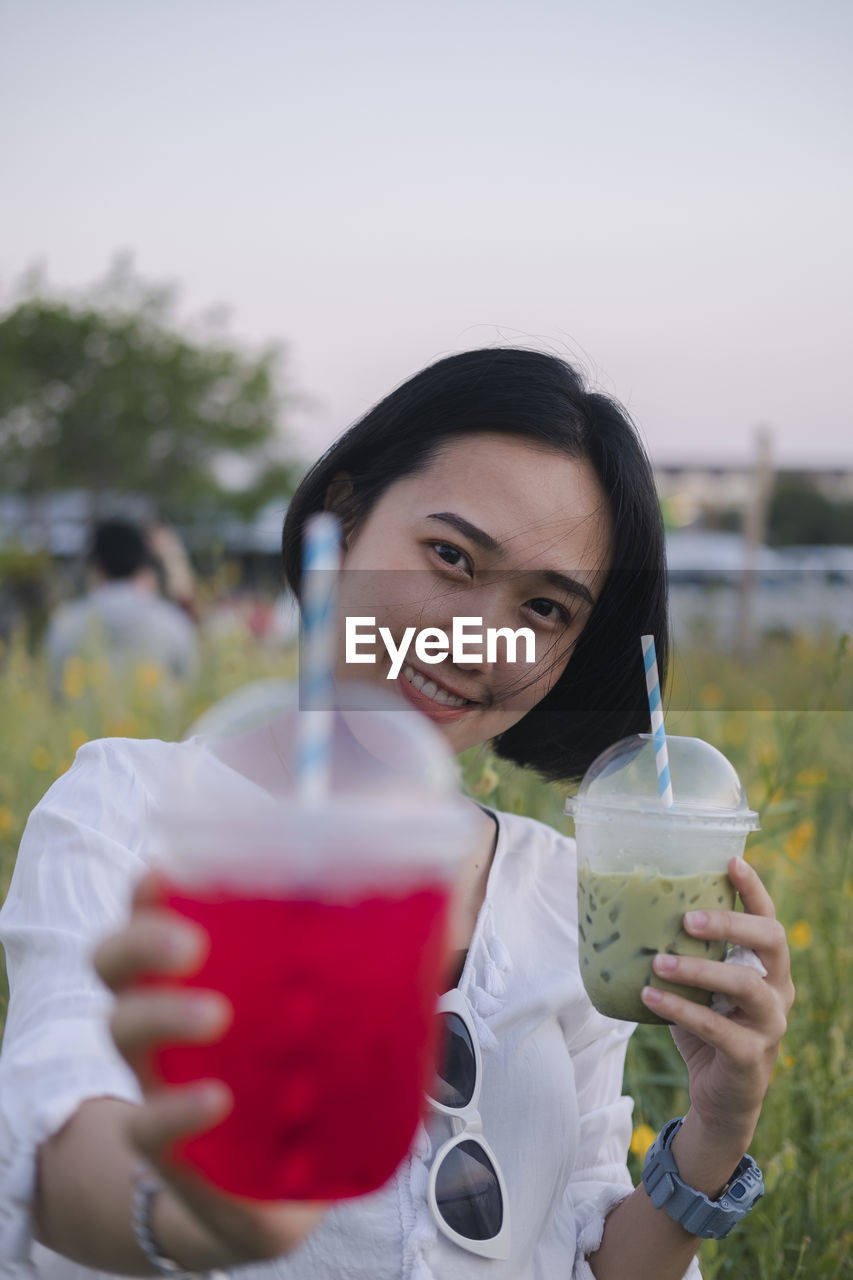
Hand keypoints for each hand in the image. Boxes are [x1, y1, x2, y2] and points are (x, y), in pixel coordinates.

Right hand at [94, 870, 327, 1265]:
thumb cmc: (298, 1072)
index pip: (151, 910)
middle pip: (115, 960)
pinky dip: (175, 1110)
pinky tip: (216, 1100)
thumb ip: (365, 953)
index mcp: (194, 970)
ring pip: (124, 1030)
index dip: (149, 886)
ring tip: (217, 1014)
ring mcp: (158, 1078)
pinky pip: (149, 1125)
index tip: (167, 867)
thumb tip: (440, 891)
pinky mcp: (172, 1144)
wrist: (271, 1194)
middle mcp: (162, 1015)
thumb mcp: (324, 1007)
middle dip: (142, 940)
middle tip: (192, 941)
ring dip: (164, 1014)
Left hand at [639, 856, 794, 1147]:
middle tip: (686, 918)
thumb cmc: (708, 1027)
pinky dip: (681, 1010)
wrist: (719, 1097)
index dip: (753, 889)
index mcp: (769, 967)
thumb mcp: (700, 987)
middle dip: (730, 923)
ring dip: (698, 969)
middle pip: (771, 942)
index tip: (730, 860)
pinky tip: (650, 996)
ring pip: (745, 985)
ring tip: (658, 961)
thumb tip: (633, 911)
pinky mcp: (750, 1057)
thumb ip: (687, 954)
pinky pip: (718, 1028)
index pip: (769, 918)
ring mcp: (770, 1025)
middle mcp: (779, 990)